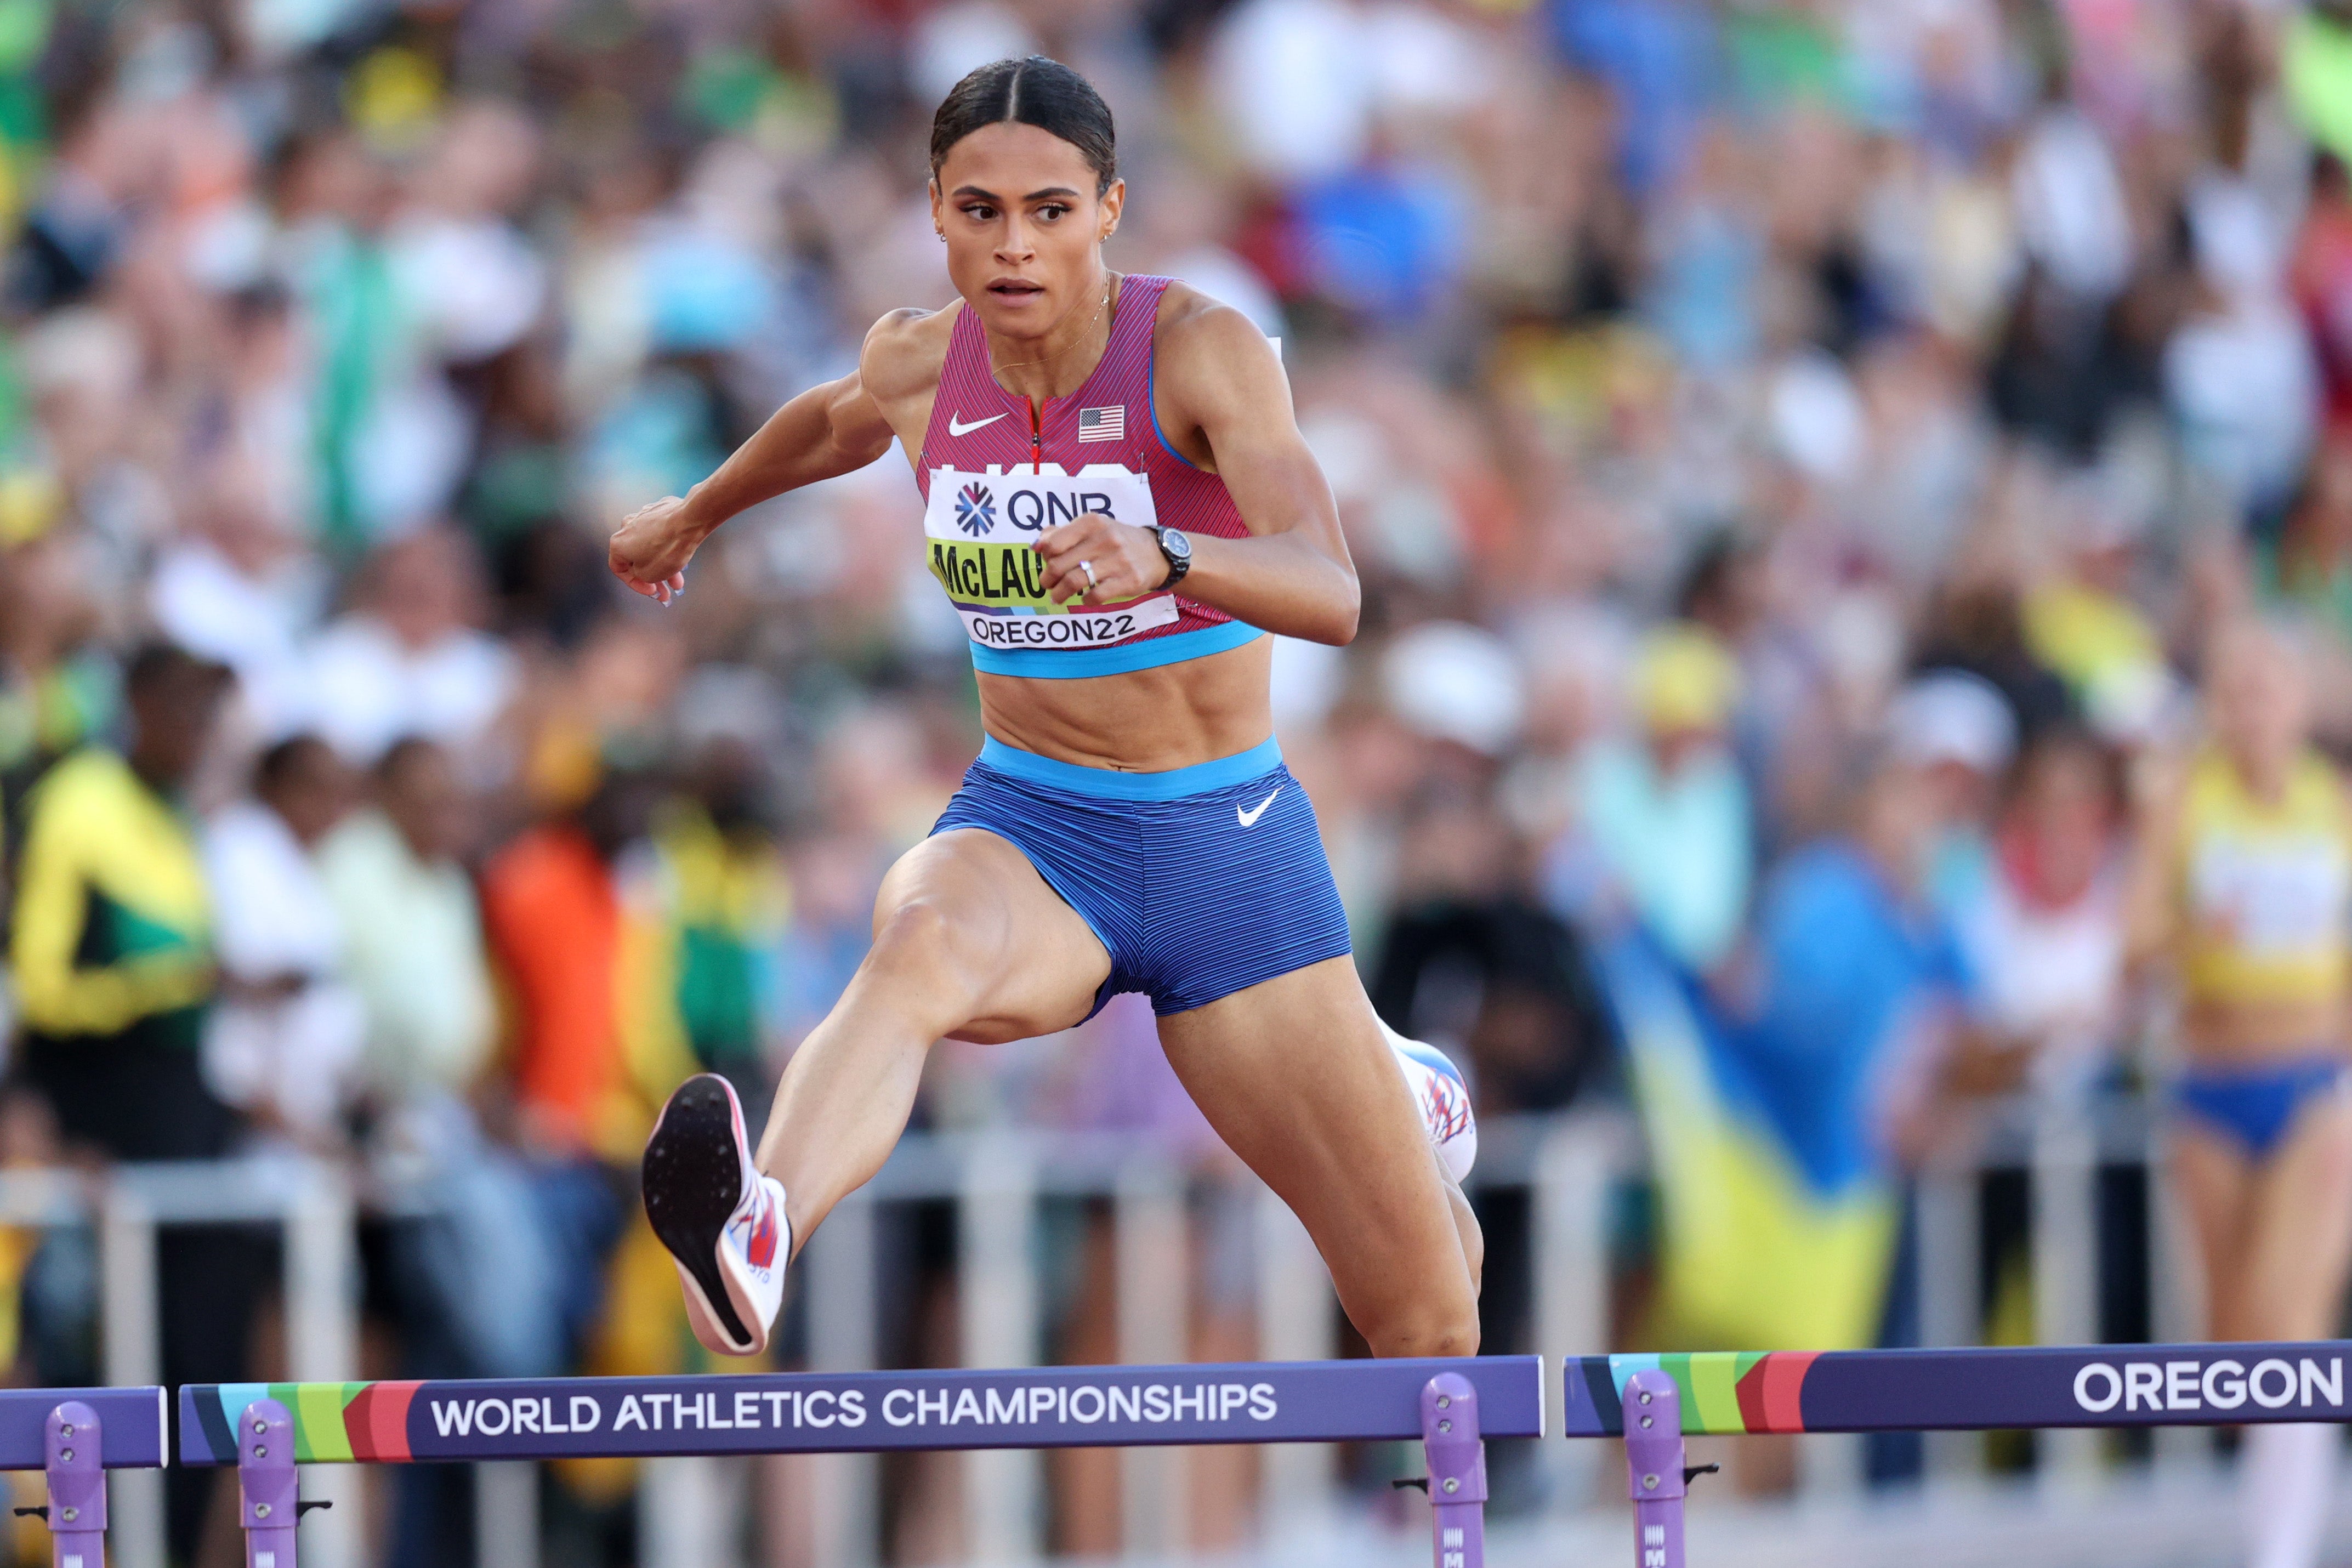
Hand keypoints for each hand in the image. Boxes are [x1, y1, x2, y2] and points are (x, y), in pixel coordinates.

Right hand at [608, 494, 706, 604]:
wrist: (689, 522)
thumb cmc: (667, 547)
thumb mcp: (649, 576)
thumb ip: (641, 577)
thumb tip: (644, 571)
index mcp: (618, 543)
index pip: (618, 569)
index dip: (634, 584)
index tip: (650, 591)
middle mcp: (627, 527)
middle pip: (637, 558)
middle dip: (653, 577)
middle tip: (665, 590)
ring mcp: (643, 516)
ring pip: (651, 547)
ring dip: (663, 565)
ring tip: (678, 580)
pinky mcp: (659, 511)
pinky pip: (661, 534)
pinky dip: (668, 547)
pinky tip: (680, 559)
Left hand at [1033, 513, 1170, 605]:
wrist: (1156, 553)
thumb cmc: (1116, 540)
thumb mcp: (1093, 528)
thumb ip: (1063, 533)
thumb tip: (1036, 546)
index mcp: (1092, 522)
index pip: (1054, 542)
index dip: (1045, 556)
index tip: (1047, 563)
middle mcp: (1105, 538)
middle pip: (1060, 565)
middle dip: (1048, 579)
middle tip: (1047, 584)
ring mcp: (1118, 560)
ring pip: (1074, 582)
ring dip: (1059, 593)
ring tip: (1057, 597)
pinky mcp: (1128, 581)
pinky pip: (1096, 596)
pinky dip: (1085, 600)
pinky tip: (1084, 599)